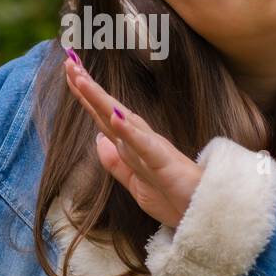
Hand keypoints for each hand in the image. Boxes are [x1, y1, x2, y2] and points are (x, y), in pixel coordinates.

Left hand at [63, 50, 202, 229]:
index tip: (70, 72)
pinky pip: (144, 145)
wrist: (206, 214)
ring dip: (100, 99)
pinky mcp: (163, 163)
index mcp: (133, 145)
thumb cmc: (175, 198)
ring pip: (122, 119)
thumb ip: (117, 163)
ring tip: (81, 79)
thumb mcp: (135, 183)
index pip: (104, 116)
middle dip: (87, 86)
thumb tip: (99, 140)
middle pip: (108, 110)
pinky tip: (114, 117)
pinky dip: (129, 131)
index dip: (86, 95)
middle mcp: (141, 140)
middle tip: (69, 61)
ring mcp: (152, 149)